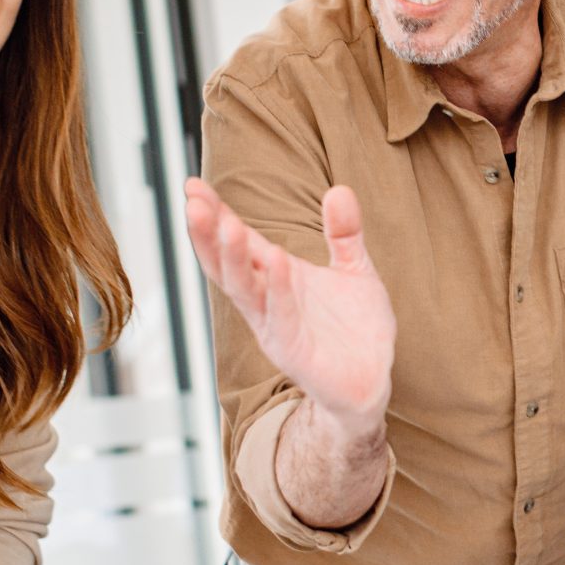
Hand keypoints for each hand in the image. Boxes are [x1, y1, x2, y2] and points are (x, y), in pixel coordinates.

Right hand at [185, 178, 395, 435]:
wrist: (372, 380)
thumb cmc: (357, 328)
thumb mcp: (354, 269)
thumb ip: (344, 232)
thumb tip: (339, 189)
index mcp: (277, 277)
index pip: (240, 241)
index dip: (217, 214)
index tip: (193, 184)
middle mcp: (267, 301)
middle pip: (228, 263)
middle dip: (210, 234)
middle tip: (194, 202)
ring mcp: (276, 327)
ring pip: (245, 290)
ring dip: (234, 258)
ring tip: (227, 225)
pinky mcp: (294, 352)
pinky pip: (281, 318)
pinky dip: (278, 290)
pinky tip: (277, 260)